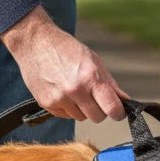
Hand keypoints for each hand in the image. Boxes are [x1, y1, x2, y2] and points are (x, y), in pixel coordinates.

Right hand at [1, 6, 127, 121]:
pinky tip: (62, 91)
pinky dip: (67, 107)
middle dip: (100, 110)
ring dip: (82, 108)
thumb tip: (124, 100)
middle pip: (97, 117)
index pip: (112, 108)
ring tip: (74, 89)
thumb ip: (109, 82)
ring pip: (81, 117)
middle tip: (94, 97)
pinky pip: (65, 115)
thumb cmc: (65, 48)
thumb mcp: (92, 59)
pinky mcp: (46, 104)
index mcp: (90, 77)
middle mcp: (75, 90)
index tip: (118, 112)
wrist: (35, 42)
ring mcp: (59, 99)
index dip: (118, 113)